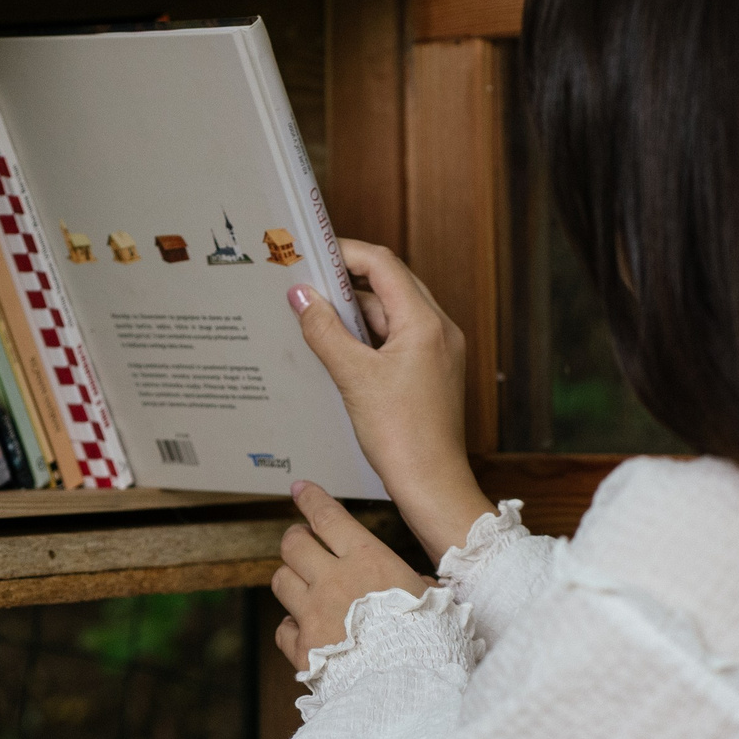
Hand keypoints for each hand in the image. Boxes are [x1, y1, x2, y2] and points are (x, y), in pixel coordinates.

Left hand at [272, 481, 428, 671]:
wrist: (408, 689)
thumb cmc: (428, 641)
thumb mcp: (433, 600)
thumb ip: (416, 587)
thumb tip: (421, 588)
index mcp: (368, 561)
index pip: (328, 517)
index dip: (310, 499)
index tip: (299, 489)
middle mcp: (333, 581)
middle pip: (293, 544)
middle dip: (295, 539)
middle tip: (301, 543)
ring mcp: (313, 614)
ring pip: (280, 580)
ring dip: (291, 580)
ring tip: (305, 589)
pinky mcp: (303, 648)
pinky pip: (283, 628)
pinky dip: (292, 628)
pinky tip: (306, 632)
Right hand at [289, 240, 496, 560]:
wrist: (431, 485)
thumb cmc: (402, 437)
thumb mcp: (353, 378)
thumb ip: (325, 331)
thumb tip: (300, 296)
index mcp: (426, 322)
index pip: (383, 264)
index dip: (345, 253)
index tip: (309, 255)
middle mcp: (438, 329)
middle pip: (388, 284)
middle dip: (345, 282)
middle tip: (305, 285)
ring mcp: (437, 351)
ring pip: (389, 313)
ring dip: (353, 314)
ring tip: (313, 321)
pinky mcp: (429, 372)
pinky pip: (394, 339)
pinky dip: (365, 338)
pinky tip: (336, 351)